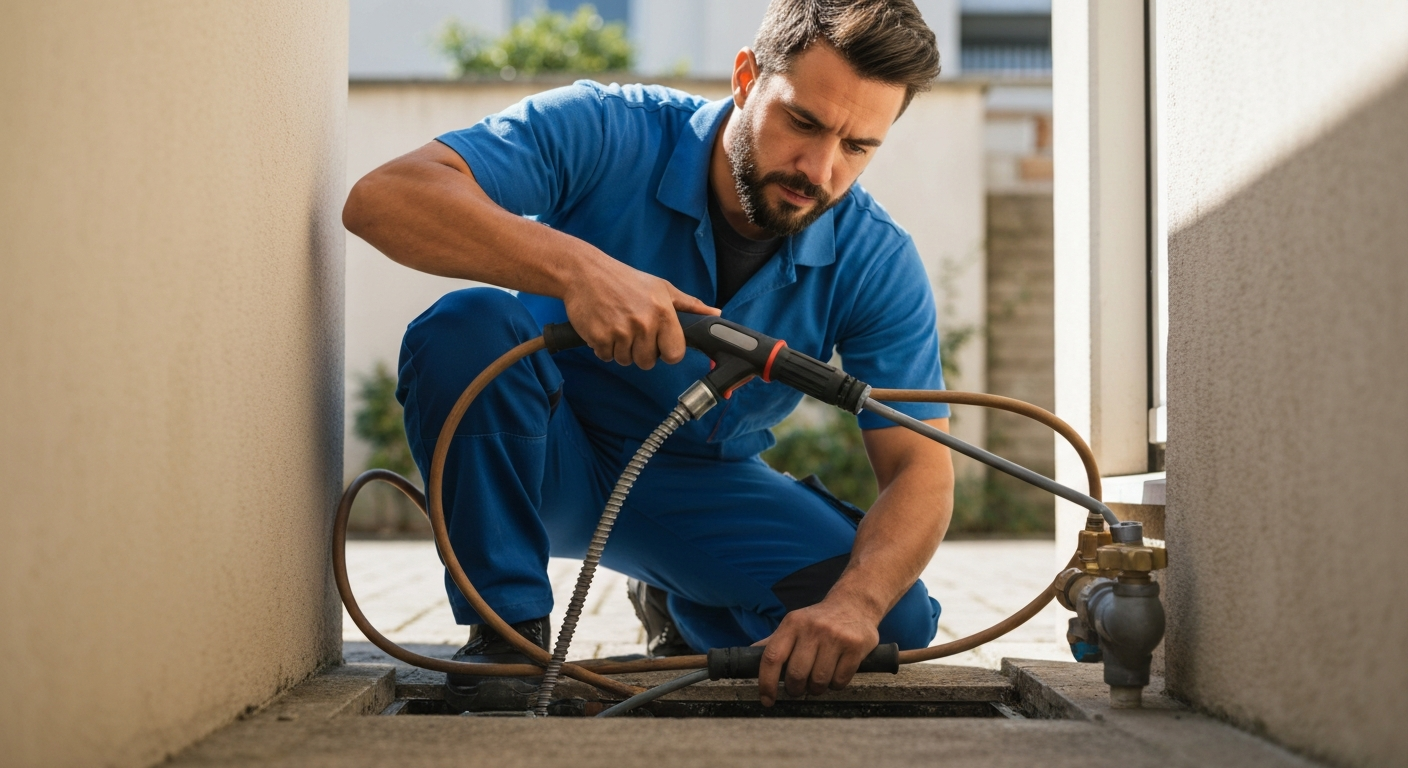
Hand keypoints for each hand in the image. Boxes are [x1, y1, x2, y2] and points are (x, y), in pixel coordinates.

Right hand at [560, 250, 717, 368]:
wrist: (585, 272)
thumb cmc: (625, 280)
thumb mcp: (661, 287)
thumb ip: (689, 304)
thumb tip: (715, 313)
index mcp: (663, 313)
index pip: (674, 354)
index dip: (666, 351)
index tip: (658, 342)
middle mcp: (644, 324)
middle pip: (648, 363)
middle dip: (640, 351)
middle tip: (632, 330)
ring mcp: (620, 332)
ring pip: (626, 361)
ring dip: (620, 349)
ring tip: (617, 325)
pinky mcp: (599, 338)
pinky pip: (605, 357)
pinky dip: (603, 347)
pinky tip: (604, 327)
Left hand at [754, 597, 880, 706]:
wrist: (855, 604)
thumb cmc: (819, 620)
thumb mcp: (794, 624)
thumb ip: (773, 642)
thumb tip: (747, 657)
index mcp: (792, 623)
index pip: (772, 657)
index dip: (766, 683)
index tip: (767, 700)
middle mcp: (812, 628)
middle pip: (796, 675)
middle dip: (795, 689)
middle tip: (798, 689)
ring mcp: (835, 637)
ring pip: (818, 681)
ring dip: (816, 689)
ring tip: (818, 680)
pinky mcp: (855, 646)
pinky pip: (840, 680)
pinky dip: (835, 685)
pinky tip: (835, 673)